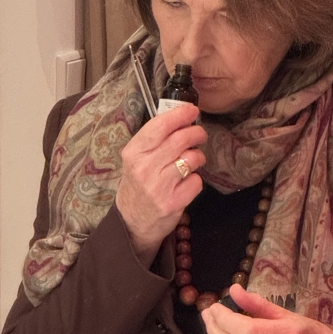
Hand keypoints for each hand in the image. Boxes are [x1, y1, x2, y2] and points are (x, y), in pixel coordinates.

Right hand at [115, 103, 207, 260]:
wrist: (132, 222)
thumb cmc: (137, 186)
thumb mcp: (136, 160)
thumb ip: (154, 141)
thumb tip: (181, 119)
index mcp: (134, 153)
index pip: (160, 126)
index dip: (180, 115)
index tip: (192, 111)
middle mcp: (145, 168)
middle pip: (180, 140)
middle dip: (196, 133)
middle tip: (200, 134)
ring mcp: (159, 187)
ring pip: (191, 159)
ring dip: (198, 157)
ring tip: (194, 160)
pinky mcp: (173, 203)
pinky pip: (196, 182)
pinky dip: (196, 180)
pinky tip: (187, 182)